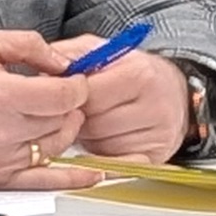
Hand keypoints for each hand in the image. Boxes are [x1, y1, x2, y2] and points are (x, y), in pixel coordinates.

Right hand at [0, 29, 97, 187]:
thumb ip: (28, 45)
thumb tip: (65, 63)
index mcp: (1, 95)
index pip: (63, 95)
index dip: (78, 86)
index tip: (75, 81)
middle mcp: (3, 131)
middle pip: (63, 120)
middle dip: (68, 105)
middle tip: (57, 96)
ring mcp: (3, 159)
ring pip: (58, 145)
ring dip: (62, 129)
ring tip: (47, 115)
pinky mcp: (1, 179)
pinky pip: (46, 180)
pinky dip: (73, 177)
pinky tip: (94, 174)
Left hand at [47, 40, 197, 161]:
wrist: (175, 92)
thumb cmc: (133, 71)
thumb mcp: (102, 50)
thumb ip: (69, 56)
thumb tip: (39, 74)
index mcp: (140, 74)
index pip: (88, 95)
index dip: (69, 98)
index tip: (67, 96)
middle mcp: (154, 105)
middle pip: (92, 124)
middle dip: (78, 119)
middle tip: (79, 112)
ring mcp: (157, 135)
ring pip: (100, 147)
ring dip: (88, 139)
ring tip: (95, 122)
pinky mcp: (155, 158)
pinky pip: (115, 165)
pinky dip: (102, 158)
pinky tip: (101, 144)